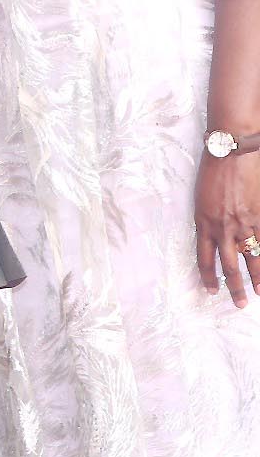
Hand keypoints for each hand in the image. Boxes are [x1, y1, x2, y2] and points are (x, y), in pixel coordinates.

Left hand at [196, 152, 259, 306]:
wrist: (232, 153)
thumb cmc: (213, 172)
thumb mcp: (202, 199)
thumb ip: (208, 221)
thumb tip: (215, 237)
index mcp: (203, 223)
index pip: (204, 258)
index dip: (208, 276)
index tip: (211, 291)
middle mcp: (223, 228)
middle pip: (228, 265)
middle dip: (234, 287)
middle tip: (238, 304)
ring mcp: (244, 223)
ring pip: (251, 258)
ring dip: (256, 278)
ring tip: (258, 294)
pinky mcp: (259, 215)